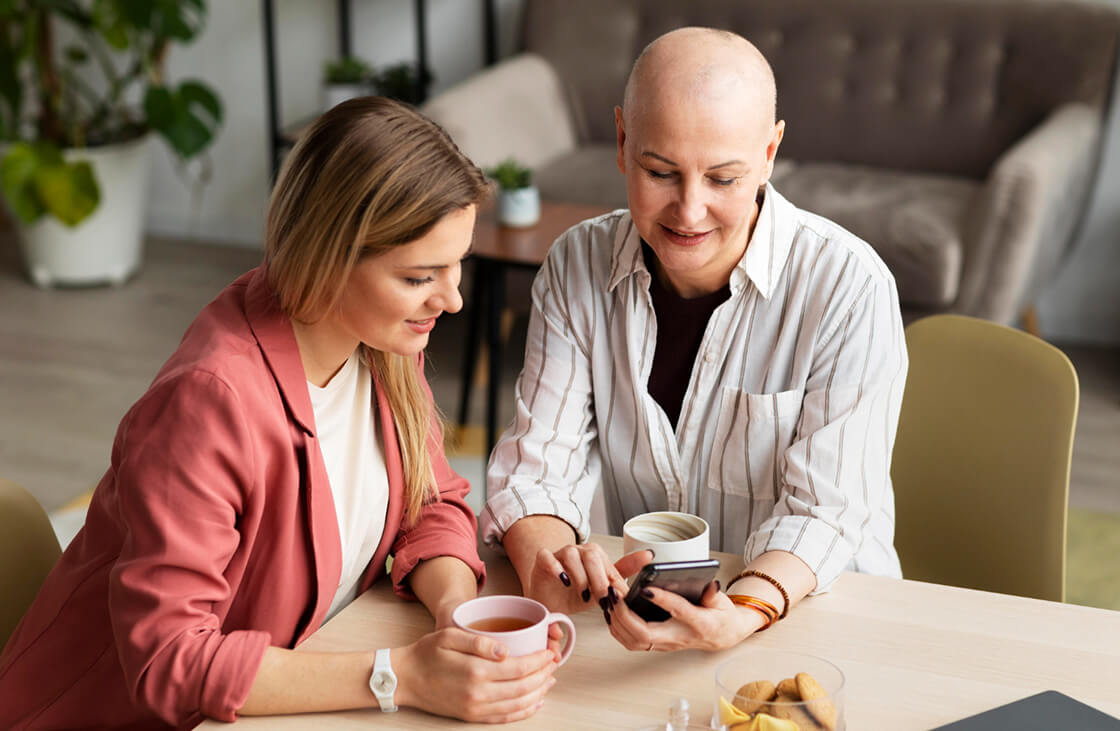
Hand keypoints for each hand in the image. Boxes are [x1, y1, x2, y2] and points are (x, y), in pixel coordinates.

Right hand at [394, 627, 558, 722]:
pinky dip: (524, 711)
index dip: (539, 662)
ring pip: (518, 704)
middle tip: (553, 665)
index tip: (549, 653)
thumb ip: (480, 641)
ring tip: (549, 681)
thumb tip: (507, 650)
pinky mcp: (471, 716)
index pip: (519, 668)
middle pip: (523, 687)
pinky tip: (534, 702)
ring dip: (538, 693)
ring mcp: (475, 708)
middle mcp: (478, 694)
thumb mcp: (449, 636)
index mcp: (475, 671)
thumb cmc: (427, 653)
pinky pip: (504, 717)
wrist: (406, 679)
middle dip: (543, 676)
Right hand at [523, 543, 650, 615]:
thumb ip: (622, 574)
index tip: (616, 597)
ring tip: (582, 595)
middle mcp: (578, 550)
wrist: (549, 601)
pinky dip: (556, 568)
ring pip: (571, 555)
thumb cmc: (574, 593)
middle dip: (599, 580)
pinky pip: (548, 557)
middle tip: (601, 599)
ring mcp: (559, 553)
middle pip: (592, 556)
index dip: (612, 581)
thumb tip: (648, 556)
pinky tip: (563, 581)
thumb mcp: (601, 588)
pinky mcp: (542, 559)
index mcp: (594, 555)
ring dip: (580, 577)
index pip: (607, 563)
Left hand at [605, 581, 767, 651]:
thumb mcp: (722, 602)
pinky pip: (632, 642)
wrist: (722, 636)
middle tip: (614, 595)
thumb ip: (713, 593)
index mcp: (699, 623)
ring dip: (617, 622)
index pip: (678, 611)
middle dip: (624, 615)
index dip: (661, 600)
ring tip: (609, 600)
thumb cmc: (720, 616)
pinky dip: (618, 629)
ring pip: (634, 641)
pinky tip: (612, 612)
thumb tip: (710, 584)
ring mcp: (667, 644)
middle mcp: (679, 637)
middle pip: (645, 634)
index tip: (646, 589)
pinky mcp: (658, 645)